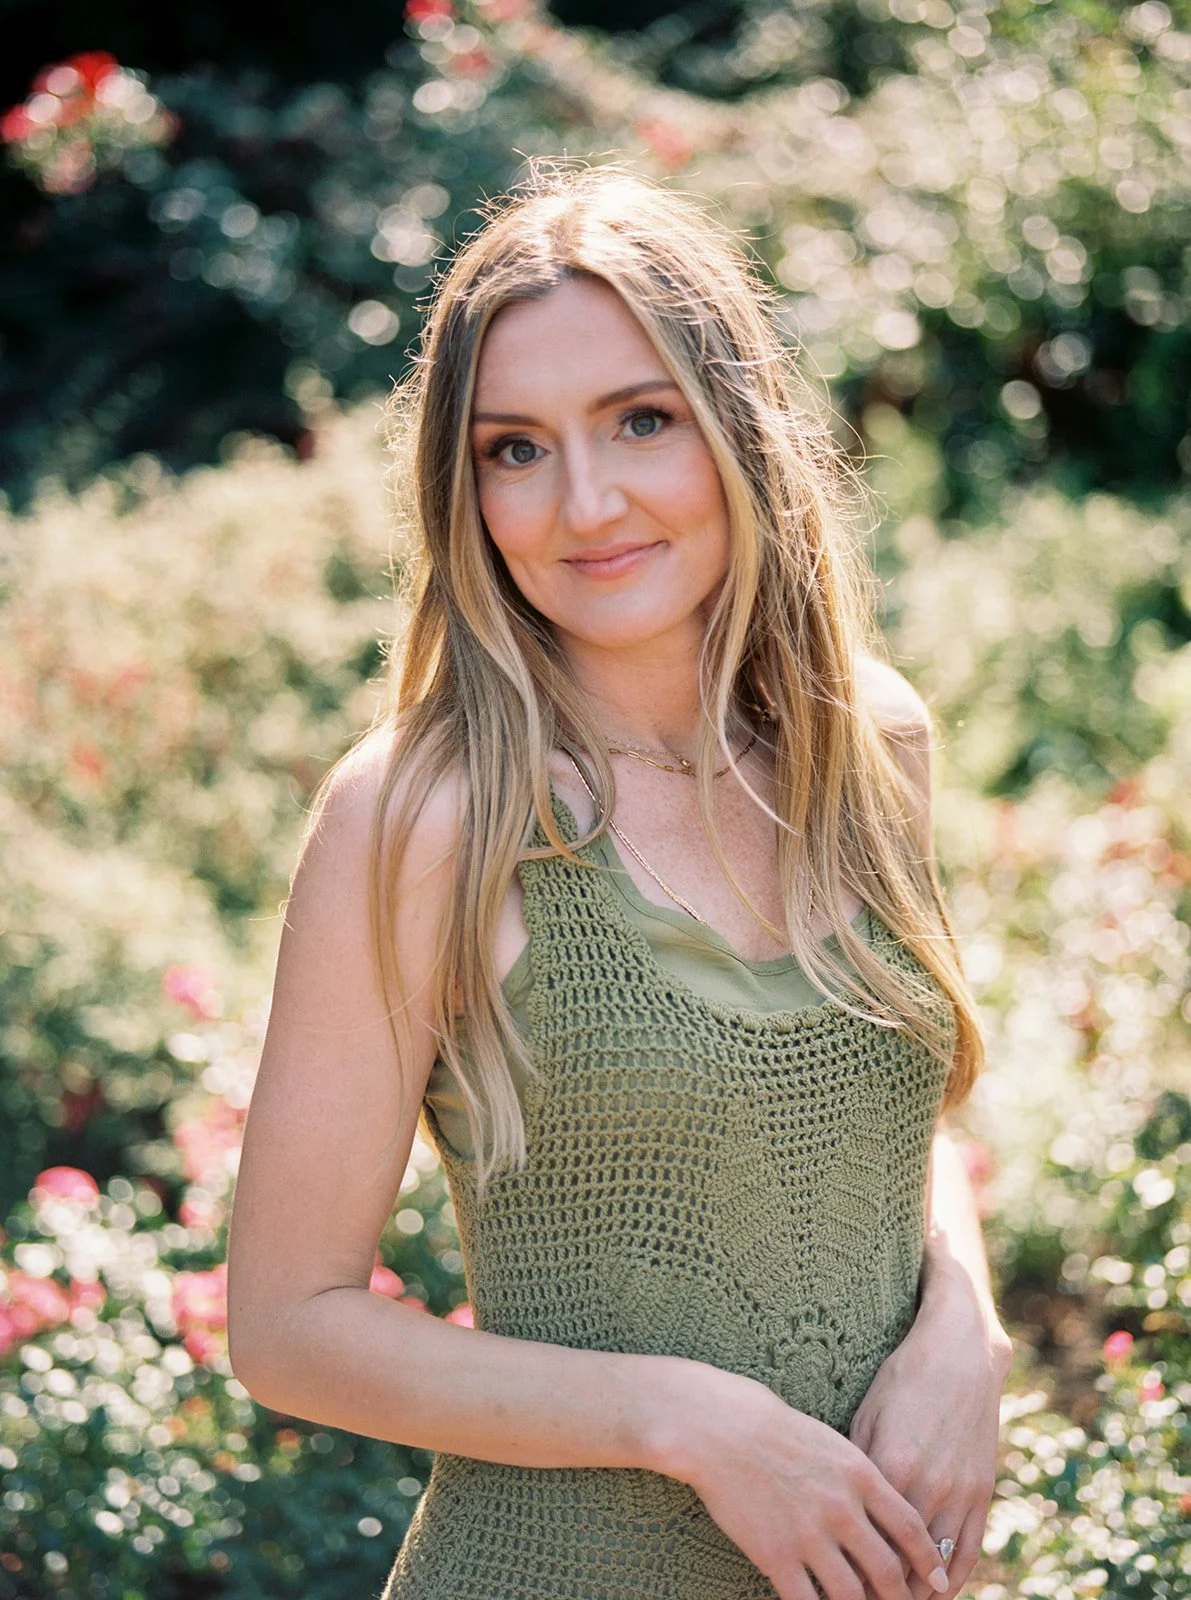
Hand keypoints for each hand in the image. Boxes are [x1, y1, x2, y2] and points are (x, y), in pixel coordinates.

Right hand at [673, 1367, 952, 1599]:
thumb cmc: (773, 1426)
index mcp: (859, 1473)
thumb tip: (880, 1510)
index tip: (938, 1580)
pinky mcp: (775, 1555)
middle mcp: (841, 1508)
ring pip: (853, 1595)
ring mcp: (809, 1534)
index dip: (929, 1559)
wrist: (721, 1426)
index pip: (910, 1527)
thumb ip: (858, 1477)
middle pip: (888, 1569)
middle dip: (903, 1597)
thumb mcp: (830, 1441)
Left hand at [848, 1296, 1012, 1599]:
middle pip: (898, 1562)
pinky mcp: (982, 1492)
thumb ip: (854, 1467)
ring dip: (913, 1591)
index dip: (847, 1567)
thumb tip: (833, 1509)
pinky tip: (934, 1593)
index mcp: (889, 1468)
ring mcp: (960, 1493)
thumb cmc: (903, 1379)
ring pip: (935, 1567)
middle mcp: (927, 1487)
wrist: (960, 1354)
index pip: (864, 1539)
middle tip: (858, 1598)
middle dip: (877, 1588)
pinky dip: (951, 1579)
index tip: (831, 1580)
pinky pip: (968, 1551)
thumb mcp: (867, 1415)